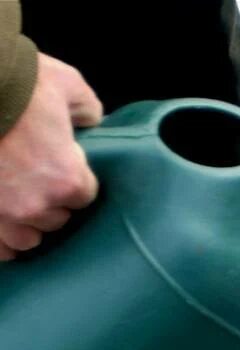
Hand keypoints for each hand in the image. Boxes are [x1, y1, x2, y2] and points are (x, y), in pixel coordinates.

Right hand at [0, 53, 102, 260]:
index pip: (83, 196)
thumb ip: (86, 108)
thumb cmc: (17, 81)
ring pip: (26, 238)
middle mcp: (37, 205)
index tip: (60, 166)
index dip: (72, 179)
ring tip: (16, 202)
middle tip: (33, 179)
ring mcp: (3, 215)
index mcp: (67, 180)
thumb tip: (92, 120)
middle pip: (55, 219)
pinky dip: (1, 240)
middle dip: (48, 201)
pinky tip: (3, 228)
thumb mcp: (65, 84)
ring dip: (24, 223)